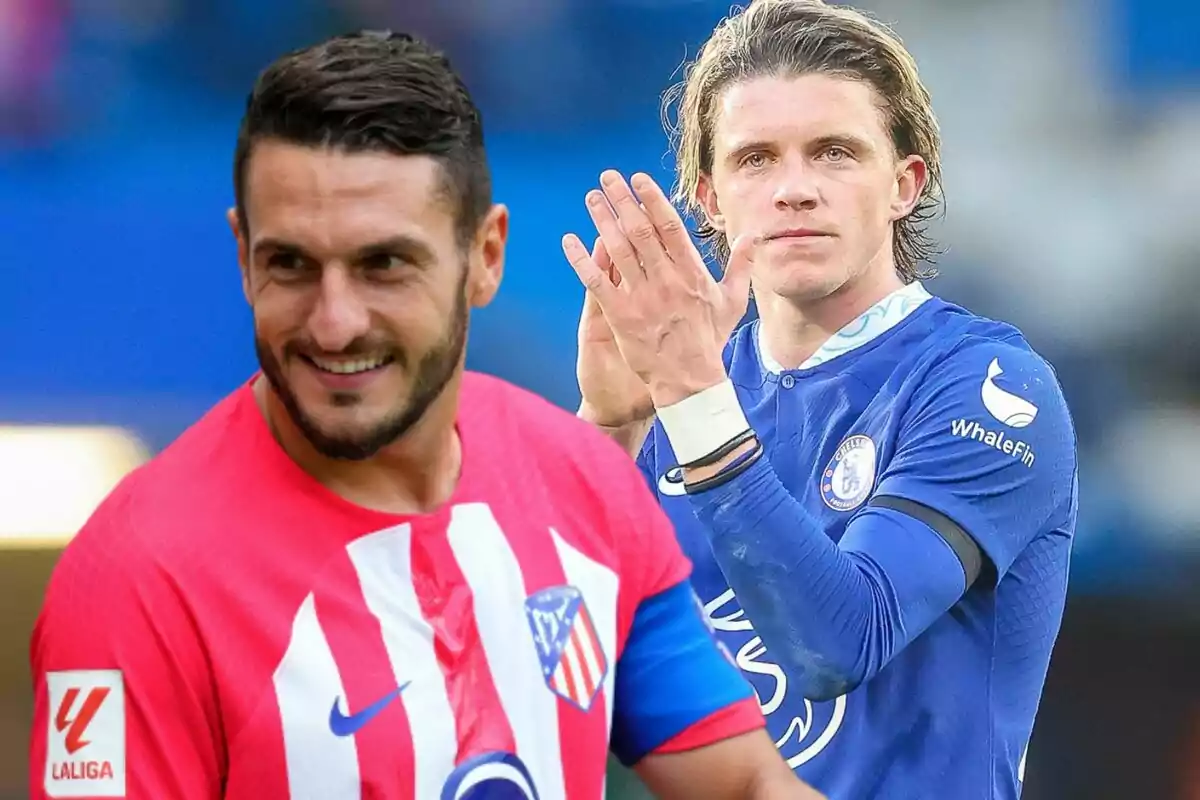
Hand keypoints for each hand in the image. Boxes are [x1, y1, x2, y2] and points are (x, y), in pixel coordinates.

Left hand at [562, 170, 754, 408]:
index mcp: (691, 273)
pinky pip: (597, 282)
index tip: (638, 179)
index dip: (652, 199)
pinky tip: (569, 241)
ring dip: (603, 220)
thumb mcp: (732, 301)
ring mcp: (642, 297)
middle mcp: (665, 280)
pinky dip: (582, 260)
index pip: (669, 226)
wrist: (689, 381)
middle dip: (622, 201)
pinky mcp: (620, 315)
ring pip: (618, 250)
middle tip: (607, 179)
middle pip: (640, 230)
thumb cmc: (709, 341)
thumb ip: (741, 265)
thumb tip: (752, 235)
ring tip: (592, 199)